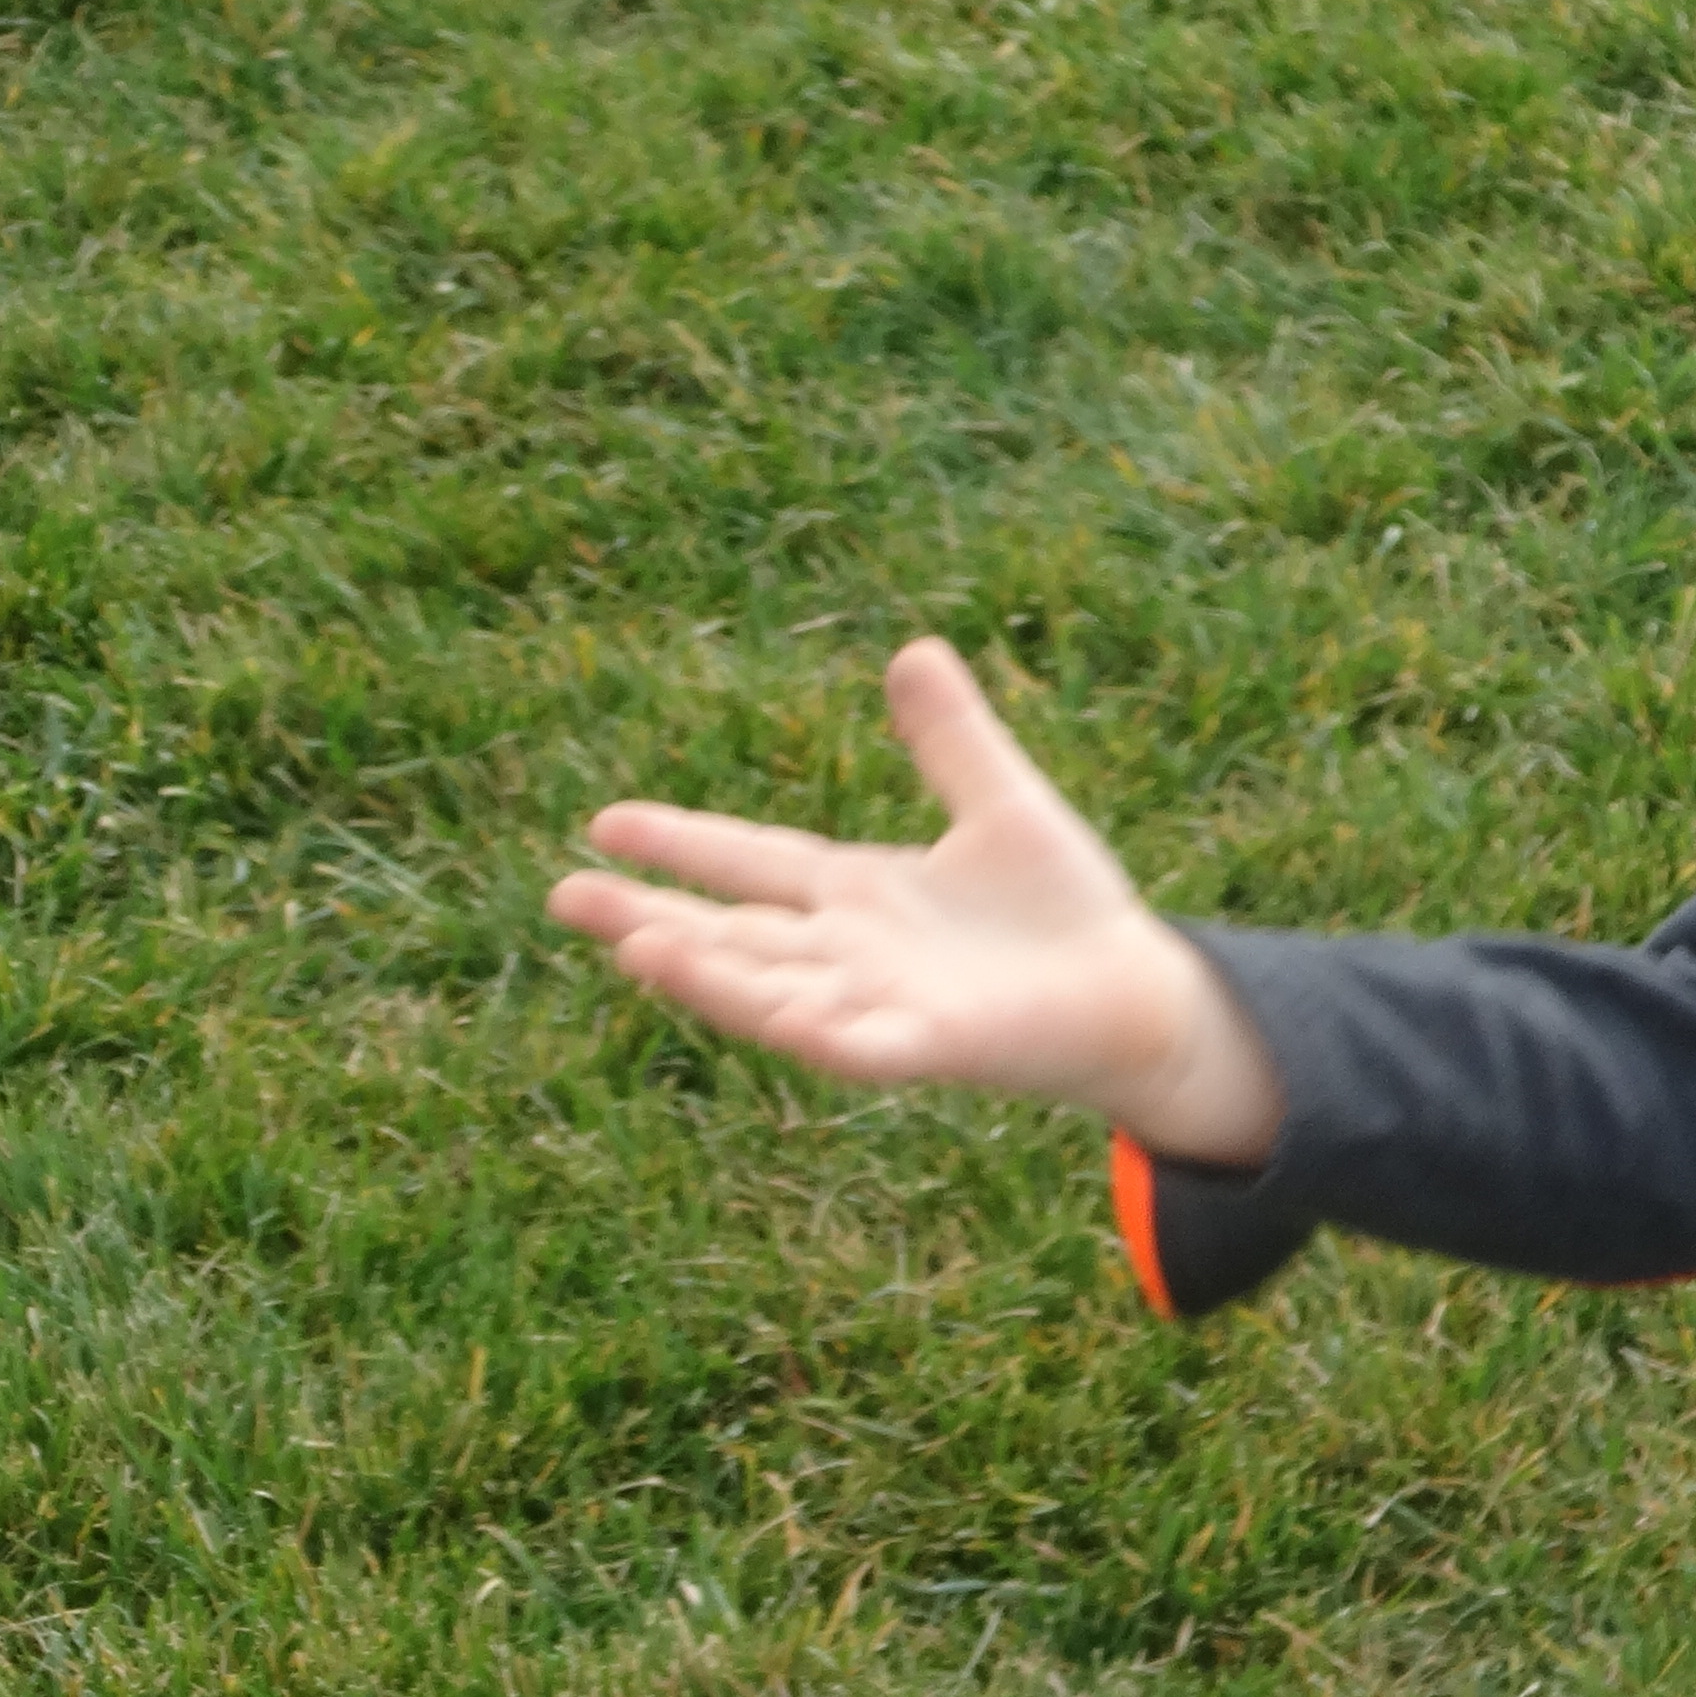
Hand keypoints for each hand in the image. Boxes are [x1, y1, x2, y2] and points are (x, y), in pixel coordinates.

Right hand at [548, 640, 1286, 1164]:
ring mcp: (884, 1004)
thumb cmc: (1064, 911)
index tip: (602, 820)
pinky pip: (861, 1045)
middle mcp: (851, 955)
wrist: (1134, 989)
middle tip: (562, 897)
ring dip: (709, 975)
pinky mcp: (933, 1045)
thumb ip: (952, 739)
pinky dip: (820, 1030)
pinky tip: (781, 1014)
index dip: (680, 843)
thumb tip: (915, 651)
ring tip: (636, 945)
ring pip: (775, 990)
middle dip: (648, 918)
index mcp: (856, 896)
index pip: (749, 863)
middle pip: (732, 934)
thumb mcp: (1000, 803)